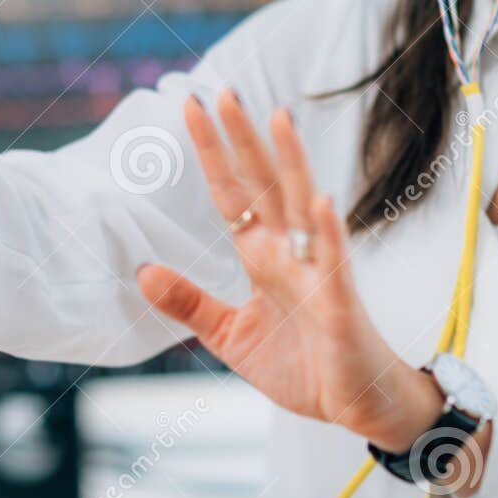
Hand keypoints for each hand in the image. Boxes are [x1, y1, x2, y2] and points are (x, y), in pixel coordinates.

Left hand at [136, 92, 444, 451]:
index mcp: (263, 256)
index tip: (192, 109)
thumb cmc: (303, 364)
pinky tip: (321, 202)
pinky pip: (334, 263)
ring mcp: (318, 271)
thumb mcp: (229, 335)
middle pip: (264, 185)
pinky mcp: (339, 302)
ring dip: (292, 163)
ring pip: (302, 206)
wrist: (355, 404)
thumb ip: (189, 303)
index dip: (213, 154)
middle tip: (223, 93)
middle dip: (244, 141)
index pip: (233, 194)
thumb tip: (141, 272)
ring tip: (278, 119)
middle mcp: (290, 252)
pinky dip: (328, 232)